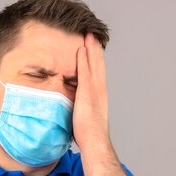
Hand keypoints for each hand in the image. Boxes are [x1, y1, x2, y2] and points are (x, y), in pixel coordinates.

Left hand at [73, 33, 110, 151]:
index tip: (92, 46)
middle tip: (92, 33)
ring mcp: (95, 91)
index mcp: (99, 94)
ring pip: (93, 64)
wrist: (95, 142)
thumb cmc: (89, 135)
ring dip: (91, 48)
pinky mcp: (88, 94)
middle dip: (95, 48)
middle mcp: (99, 89)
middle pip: (98, 63)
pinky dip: (84, 60)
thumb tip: (75, 107)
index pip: (97, 71)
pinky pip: (84, 73)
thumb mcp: (85, 116)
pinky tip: (81, 49)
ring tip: (88, 34)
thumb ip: (82, 108)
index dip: (95, 58)